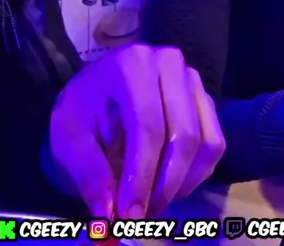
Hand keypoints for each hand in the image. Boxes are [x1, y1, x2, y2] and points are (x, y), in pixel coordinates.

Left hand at [48, 44, 224, 219]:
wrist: (95, 97)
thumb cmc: (80, 114)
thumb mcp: (69, 140)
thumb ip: (89, 174)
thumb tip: (108, 216)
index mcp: (131, 66)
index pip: (147, 127)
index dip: (141, 176)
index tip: (130, 214)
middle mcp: (169, 65)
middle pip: (183, 136)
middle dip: (164, 186)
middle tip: (142, 217)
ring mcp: (192, 81)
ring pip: (205, 143)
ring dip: (182, 183)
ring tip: (152, 203)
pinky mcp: (205, 100)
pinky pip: (214, 144)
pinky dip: (195, 174)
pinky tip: (168, 185)